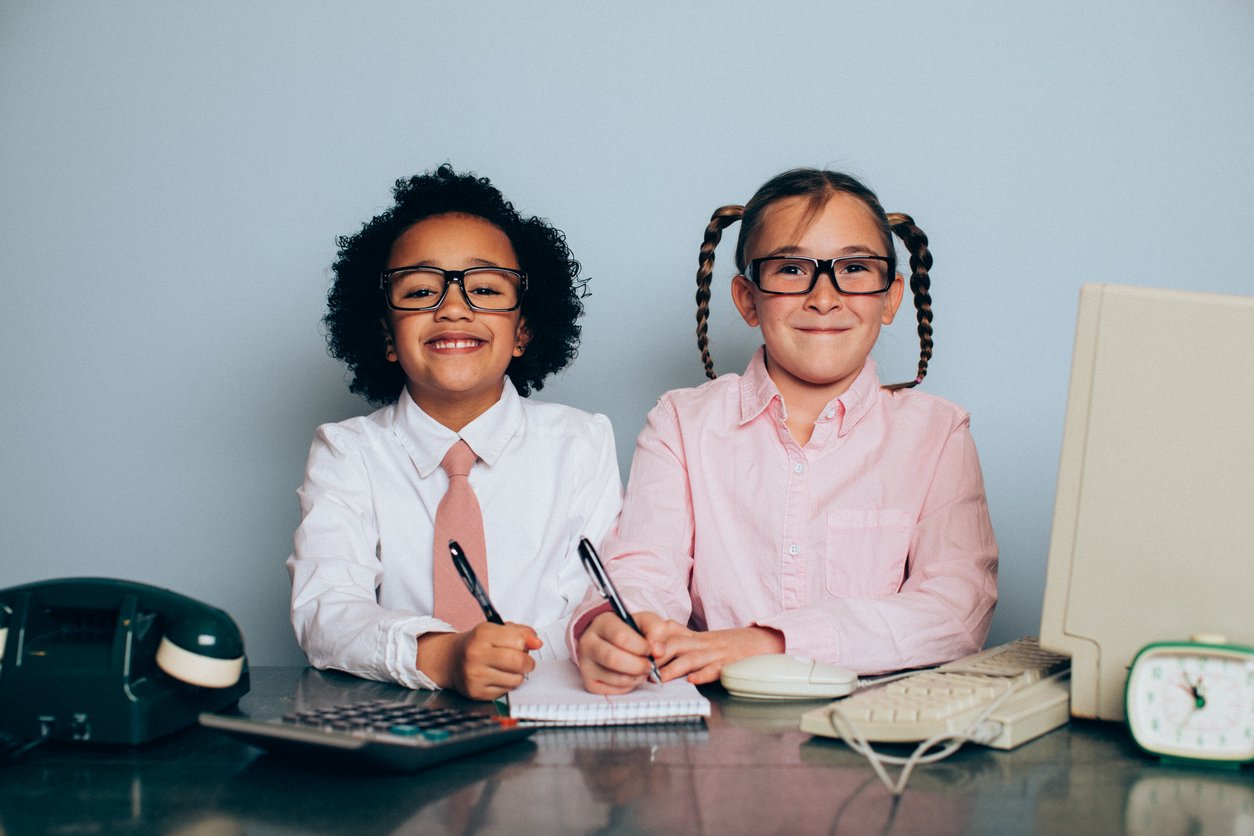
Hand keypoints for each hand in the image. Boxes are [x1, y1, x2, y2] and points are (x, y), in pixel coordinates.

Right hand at [418, 622, 541, 700]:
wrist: (451, 660)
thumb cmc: (478, 644)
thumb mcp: (497, 630)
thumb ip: (522, 633)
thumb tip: (537, 642)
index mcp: (483, 634)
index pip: (519, 640)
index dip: (526, 644)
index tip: (523, 646)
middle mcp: (477, 654)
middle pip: (518, 661)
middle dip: (527, 662)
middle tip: (523, 661)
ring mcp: (475, 675)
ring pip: (515, 679)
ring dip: (518, 675)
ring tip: (508, 669)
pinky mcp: (477, 692)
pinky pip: (506, 691)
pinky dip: (507, 685)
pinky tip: (497, 677)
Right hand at [577, 611, 670, 694]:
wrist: (609, 639)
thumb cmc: (628, 630)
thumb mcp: (644, 621)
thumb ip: (656, 629)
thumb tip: (658, 651)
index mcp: (602, 623)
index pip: (621, 637)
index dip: (641, 646)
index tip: (651, 649)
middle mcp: (588, 643)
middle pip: (613, 659)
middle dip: (638, 665)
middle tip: (650, 665)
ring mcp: (586, 664)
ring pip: (613, 677)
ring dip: (636, 677)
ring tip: (644, 670)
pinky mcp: (589, 682)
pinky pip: (612, 689)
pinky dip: (628, 685)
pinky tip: (632, 676)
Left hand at [652, 625, 783, 684]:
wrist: (763, 642)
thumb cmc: (732, 643)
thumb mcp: (705, 637)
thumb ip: (683, 636)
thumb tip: (661, 630)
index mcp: (697, 638)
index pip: (671, 635)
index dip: (654, 641)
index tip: (639, 650)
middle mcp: (705, 644)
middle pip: (677, 645)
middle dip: (659, 656)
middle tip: (643, 667)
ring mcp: (718, 654)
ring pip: (692, 658)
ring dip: (675, 668)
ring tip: (662, 678)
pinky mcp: (730, 665)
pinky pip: (716, 669)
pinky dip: (704, 675)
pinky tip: (693, 681)